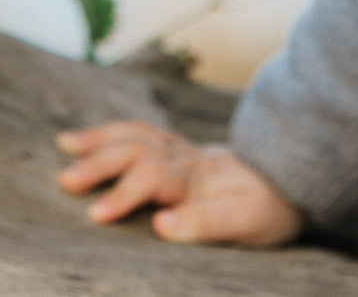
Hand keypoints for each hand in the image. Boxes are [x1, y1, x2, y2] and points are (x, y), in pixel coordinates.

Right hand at [55, 121, 301, 246]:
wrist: (292, 180)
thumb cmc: (268, 209)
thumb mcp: (246, 223)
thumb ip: (205, 222)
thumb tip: (161, 226)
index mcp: (197, 179)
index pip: (154, 178)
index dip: (125, 195)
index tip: (95, 216)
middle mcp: (185, 159)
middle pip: (137, 151)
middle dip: (100, 163)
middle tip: (66, 181)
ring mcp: (181, 150)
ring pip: (136, 136)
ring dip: (100, 139)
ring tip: (65, 145)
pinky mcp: (179, 149)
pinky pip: (141, 133)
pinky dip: (112, 132)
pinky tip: (91, 137)